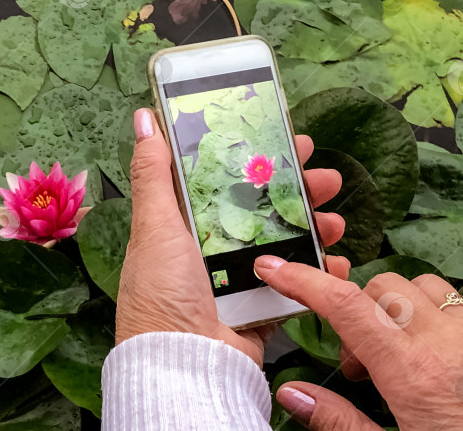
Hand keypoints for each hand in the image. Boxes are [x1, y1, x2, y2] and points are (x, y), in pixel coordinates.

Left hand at [116, 108, 348, 365]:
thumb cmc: (162, 293)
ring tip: (334, 217)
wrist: (186, 363)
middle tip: (324, 175)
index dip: (255, 157)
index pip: (225, 179)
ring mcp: (239, 277)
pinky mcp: (261, 306)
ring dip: (314, 226)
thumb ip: (153, 173)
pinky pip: (297, 282)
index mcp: (184, 224)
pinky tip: (338, 260)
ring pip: (286, 241)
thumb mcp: (155, 225)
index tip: (286, 137)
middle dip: (296, 188)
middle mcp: (212, 247)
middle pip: (262, 207)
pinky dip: (320, 271)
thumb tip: (143, 118)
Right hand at [257, 258, 462, 429]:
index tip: (273, 268)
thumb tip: (292, 394)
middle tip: (360, 363)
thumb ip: (340, 423)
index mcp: (413, 373)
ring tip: (398, 353)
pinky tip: (434, 354)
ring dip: (396, 308)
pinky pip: (456, 302)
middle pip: (379, 289)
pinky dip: (433, 315)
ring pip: (421, 287)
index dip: (302, 280)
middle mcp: (447, 342)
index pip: (344, 306)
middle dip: (356, 311)